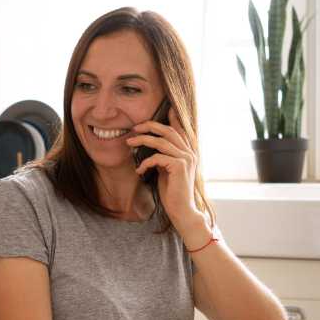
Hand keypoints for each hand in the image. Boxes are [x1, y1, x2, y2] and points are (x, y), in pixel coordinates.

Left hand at [126, 110, 207, 241]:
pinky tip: (139, 170)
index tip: (166, 108)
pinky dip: (145, 162)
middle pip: (168, 131)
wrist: (182, 211)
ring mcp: (186, 159)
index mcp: (188, 152)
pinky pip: (158, 157)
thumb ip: (164, 158)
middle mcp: (190, 153)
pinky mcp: (179, 167)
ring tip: (129, 143)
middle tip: (134, 127)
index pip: (180, 130)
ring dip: (142, 140)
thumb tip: (153, 149)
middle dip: (149, 126)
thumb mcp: (167, 171)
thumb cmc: (173, 192)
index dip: (173, 118)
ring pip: (161, 141)